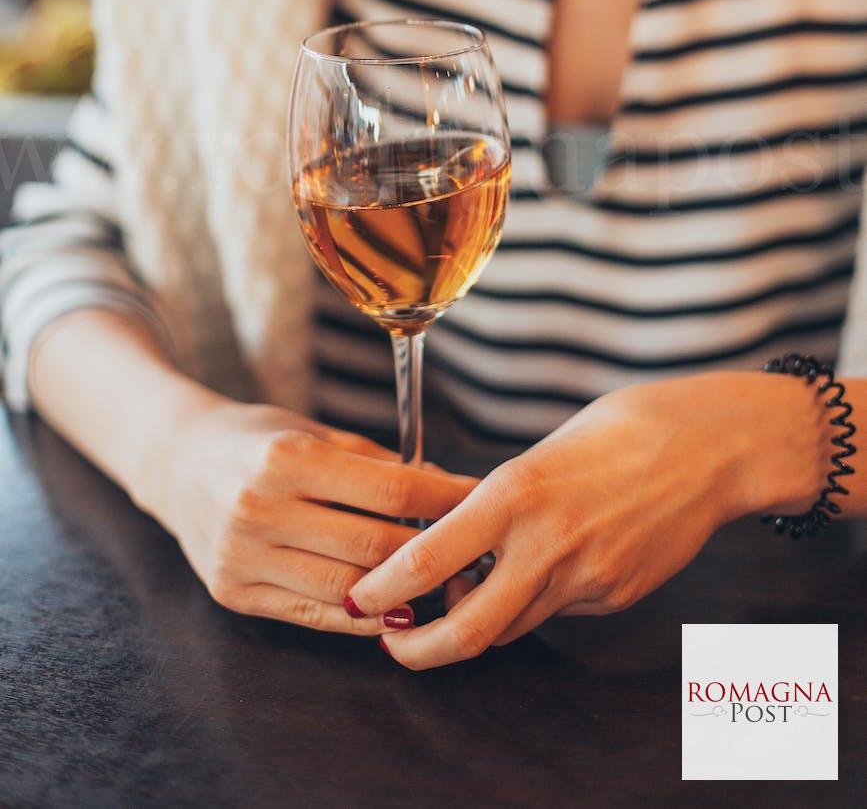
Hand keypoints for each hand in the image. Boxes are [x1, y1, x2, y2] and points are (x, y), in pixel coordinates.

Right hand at [147, 399, 476, 634]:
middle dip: (432, 552)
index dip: (445, 498)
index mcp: (287, 457)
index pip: (391, 488)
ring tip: (441, 586)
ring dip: (402, 594)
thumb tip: (446, 486)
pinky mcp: (233, 593)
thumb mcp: (312, 431)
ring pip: (347, 590)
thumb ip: (375, 463)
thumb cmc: (256, 440)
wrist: (175, 462)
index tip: (480, 500)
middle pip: (374, 546)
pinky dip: (359, 618)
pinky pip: (311, 615)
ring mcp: (242, 556)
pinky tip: (392, 611)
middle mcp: (260, 508)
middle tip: (472, 551)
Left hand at [346, 373, 754, 667]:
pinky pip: (557, 612)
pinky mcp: (615, 596)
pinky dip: (536, 600)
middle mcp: (546, 543)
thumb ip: (496, 503)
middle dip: (418, 650)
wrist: (706, 447)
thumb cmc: (617, 431)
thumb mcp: (539, 454)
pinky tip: (551, 560)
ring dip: (478, 619)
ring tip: (469, 585)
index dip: (382, 591)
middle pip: (466, 629)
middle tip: (393, 644)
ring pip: (510, 626)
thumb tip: (451, 541)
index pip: (426, 560)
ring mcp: (586, 577)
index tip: (359, 599)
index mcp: (515, 493)